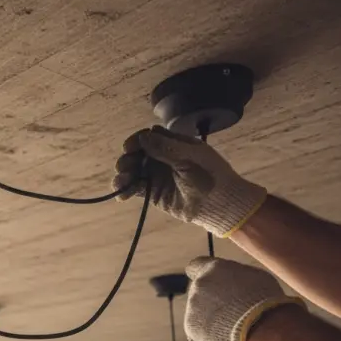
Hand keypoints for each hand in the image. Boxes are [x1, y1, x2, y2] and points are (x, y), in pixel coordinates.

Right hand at [113, 126, 267, 236]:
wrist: (219, 204)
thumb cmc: (209, 175)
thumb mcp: (189, 157)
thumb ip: (165, 147)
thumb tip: (142, 137)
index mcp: (175, 144)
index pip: (150, 137)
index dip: (138, 140)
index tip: (130, 147)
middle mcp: (164, 158)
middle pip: (138, 153)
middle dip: (128, 158)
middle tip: (124, 166)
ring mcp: (158, 176)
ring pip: (134, 171)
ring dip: (124, 174)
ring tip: (121, 181)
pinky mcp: (153, 193)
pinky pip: (136, 188)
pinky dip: (126, 190)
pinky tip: (121, 194)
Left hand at [185, 257, 304, 340]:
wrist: (260, 327)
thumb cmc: (264, 300)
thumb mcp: (254, 277)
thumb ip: (235, 277)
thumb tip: (232, 281)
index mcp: (212, 269)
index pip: (195, 266)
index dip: (202, 274)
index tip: (209, 282)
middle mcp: (198, 286)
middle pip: (199, 291)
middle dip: (211, 300)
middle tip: (230, 310)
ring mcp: (192, 307)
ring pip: (198, 312)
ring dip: (211, 318)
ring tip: (233, 326)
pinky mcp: (191, 328)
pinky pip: (198, 331)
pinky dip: (209, 335)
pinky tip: (225, 337)